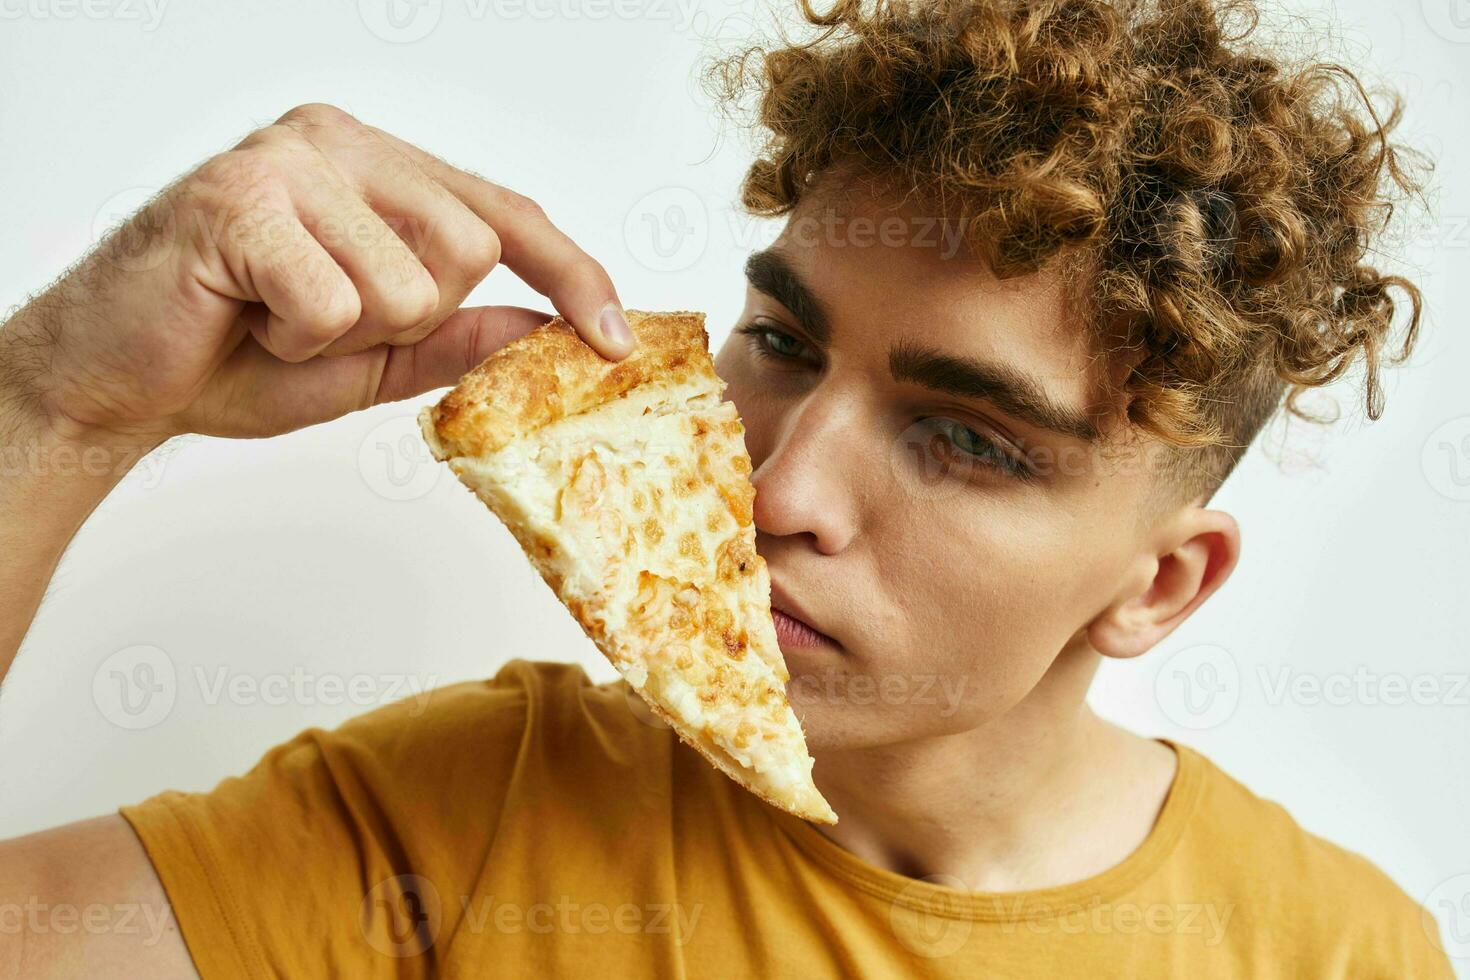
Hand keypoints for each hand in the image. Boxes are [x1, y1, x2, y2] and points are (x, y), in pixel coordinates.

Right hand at [0, 102, 633, 449]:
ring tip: (280, 319)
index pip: (508, 212)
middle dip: (415, 318)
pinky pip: (335, 300)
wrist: (116, 380)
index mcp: (380, 168)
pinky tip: (246, 316)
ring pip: (411, 278)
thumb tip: (547, 330)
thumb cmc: (238, 356)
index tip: (617, 338)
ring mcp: (288, 161)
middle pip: (472, 246)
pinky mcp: (239, 199)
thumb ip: (460, 336)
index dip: (572, 274)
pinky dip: (297, 338)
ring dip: (350, 333)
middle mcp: (340, 142)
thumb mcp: (377, 357)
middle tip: (331, 325)